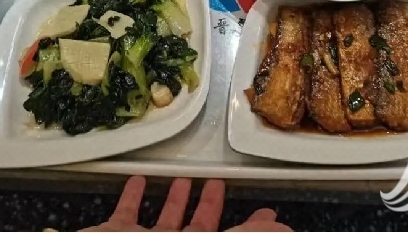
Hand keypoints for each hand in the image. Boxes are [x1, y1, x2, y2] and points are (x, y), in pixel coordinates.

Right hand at [82, 176, 291, 231]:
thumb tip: (281, 228)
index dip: (253, 230)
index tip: (273, 217)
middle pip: (200, 231)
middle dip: (212, 208)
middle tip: (221, 185)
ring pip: (165, 223)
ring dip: (177, 200)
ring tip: (189, 179)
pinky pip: (125, 213)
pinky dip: (132, 196)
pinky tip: (138, 180)